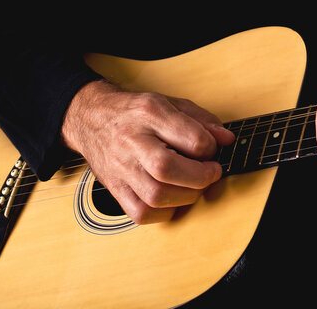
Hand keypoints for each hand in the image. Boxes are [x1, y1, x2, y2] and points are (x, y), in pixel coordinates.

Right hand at [61, 80, 234, 223]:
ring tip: (193, 186)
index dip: (210, 149)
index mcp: (149, 113)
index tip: (212, 151)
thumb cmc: (134, 112)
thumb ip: (202, 120)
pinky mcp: (114, 188)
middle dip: (200, 177)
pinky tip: (173, 198)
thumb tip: (226, 139)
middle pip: (168, 169)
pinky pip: (141, 213)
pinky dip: (165, 212)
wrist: (90, 118)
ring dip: (186, 197)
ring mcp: (120, 167)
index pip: (190, 139)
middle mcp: (131, 140)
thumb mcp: (170, 103)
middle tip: (210, 173)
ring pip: (156, 196)